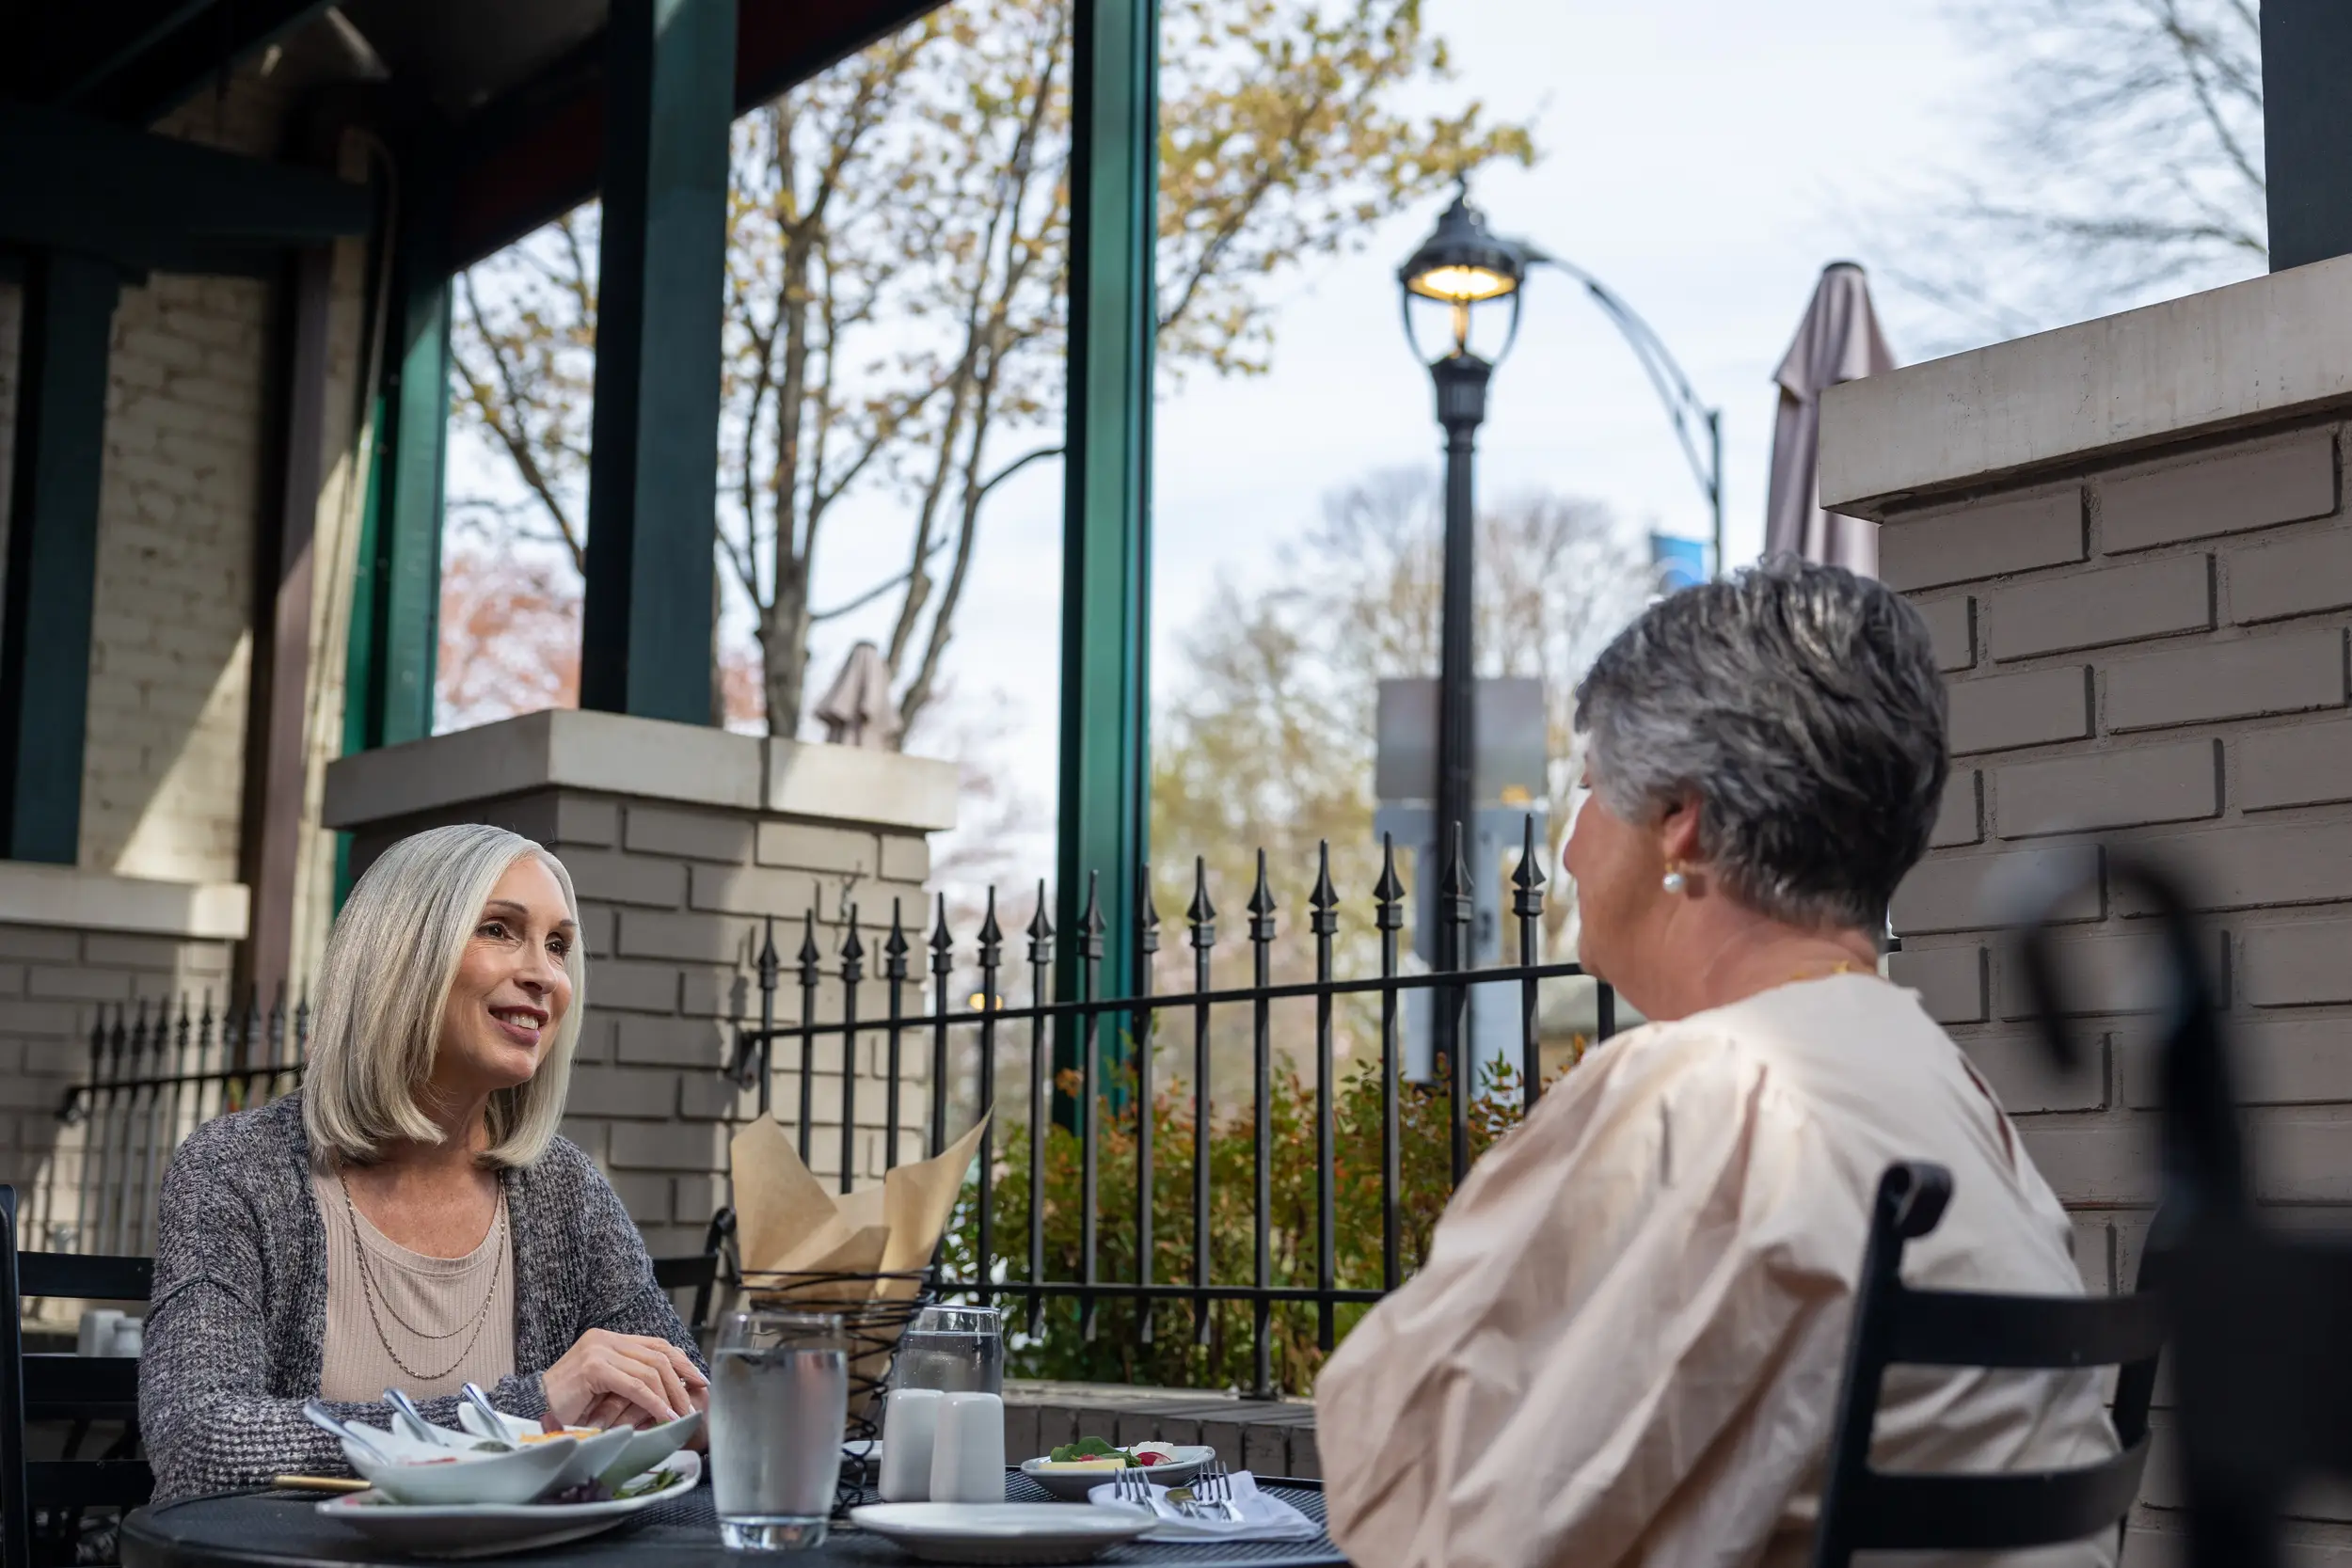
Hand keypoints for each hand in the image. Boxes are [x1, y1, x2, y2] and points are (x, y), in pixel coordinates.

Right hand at [541, 1329, 707, 1430]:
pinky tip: (664, 1416)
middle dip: (681, 1379)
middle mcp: (605, 1339)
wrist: (531, 1409)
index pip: (655, 1344)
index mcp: (608, 1339)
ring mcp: (599, 1351)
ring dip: (670, 1395)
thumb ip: (630, 1379)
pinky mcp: (594, 1368)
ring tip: (681, 1414)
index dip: (681, 1360)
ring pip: (650, 1370)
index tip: (699, 1378)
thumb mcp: (606, 1387)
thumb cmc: (567, 1404)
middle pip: (658, 1355)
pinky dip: (653, 1402)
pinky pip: (635, 1385)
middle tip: (694, 1401)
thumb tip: (669, 1391)